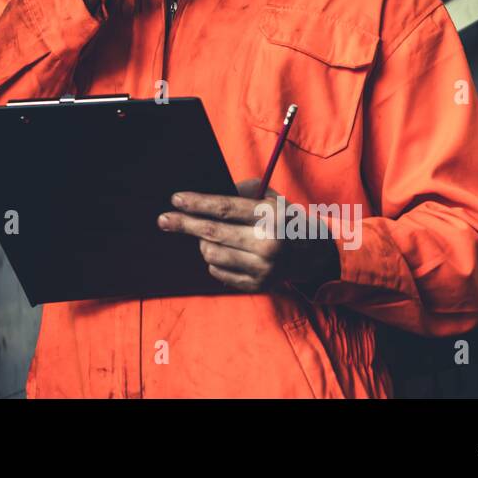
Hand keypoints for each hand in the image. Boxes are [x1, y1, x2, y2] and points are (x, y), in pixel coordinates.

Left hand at [156, 179, 338, 291]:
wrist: (314, 256)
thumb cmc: (285, 220)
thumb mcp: (272, 198)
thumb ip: (244, 191)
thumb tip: (209, 193)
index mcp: (271, 217)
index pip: (225, 209)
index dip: (197, 203)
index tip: (176, 199)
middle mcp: (268, 244)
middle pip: (213, 233)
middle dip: (184, 224)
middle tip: (163, 220)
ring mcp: (263, 269)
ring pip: (212, 254)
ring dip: (204, 243)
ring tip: (210, 236)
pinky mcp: (258, 286)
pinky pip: (218, 273)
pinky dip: (215, 261)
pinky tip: (225, 252)